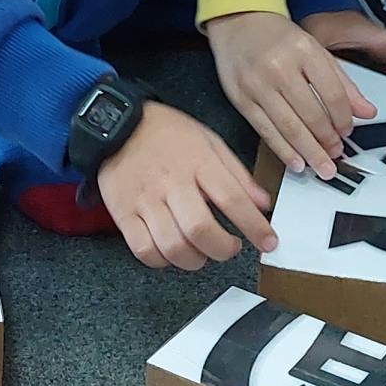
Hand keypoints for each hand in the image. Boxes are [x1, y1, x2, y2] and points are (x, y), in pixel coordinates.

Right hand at [96, 100, 277, 269]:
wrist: (117, 124)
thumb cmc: (167, 133)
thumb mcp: (210, 142)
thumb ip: (237, 175)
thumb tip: (263, 203)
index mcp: (198, 162)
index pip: (232, 199)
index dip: (255, 227)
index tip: (268, 242)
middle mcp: (172, 182)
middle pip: (200, 229)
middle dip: (222, 249)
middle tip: (230, 248)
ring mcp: (145, 200)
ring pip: (172, 246)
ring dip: (194, 259)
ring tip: (202, 252)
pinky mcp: (123, 213)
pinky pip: (144, 250)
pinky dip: (163, 260)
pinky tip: (172, 252)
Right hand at [206, 11, 368, 178]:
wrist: (238, 23)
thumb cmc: (278, 37)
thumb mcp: (315, 50)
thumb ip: (342, 82)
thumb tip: (366, 111)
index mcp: (304, 51)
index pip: (333, 93)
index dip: (344, 118)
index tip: (348, 131)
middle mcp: (280, 67)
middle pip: (311, 114)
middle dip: (327, 140)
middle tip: (336, 155)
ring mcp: (258, 84)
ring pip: (289, 127)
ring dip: (309, 151)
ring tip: (322, 166)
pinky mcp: (241, 99)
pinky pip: (265, 131)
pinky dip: (283, 151)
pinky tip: (296, 162)